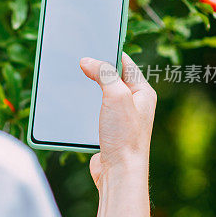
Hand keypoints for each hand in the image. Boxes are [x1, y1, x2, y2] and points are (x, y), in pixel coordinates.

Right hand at [79, 52, 156, 188]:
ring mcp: (121, 119)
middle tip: (77, 61)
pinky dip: (83, 107)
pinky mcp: (108, 132)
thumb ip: (104, 73)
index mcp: (143, 93)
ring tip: (72, 81)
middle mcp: (134, 105)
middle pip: (111, 79)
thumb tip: (88, 61)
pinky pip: (93, 112)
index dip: (108, 52)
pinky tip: (72, 105)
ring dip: (87, 90)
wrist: (119, 173)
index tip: (91, 44)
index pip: (125, 63)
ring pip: (100, 96)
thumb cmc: (124, 136)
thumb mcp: (116, 95)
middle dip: (95, 71)